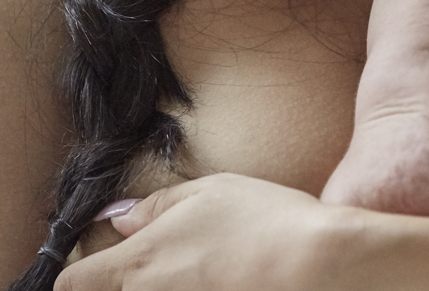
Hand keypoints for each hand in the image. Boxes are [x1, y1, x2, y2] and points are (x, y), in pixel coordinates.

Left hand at [54, 174, 377, 290]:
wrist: (314, 265)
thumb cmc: (263, 220)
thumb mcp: (210, 191)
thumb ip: (157, 206)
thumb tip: (121, 220)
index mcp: (140, 261)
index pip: (72, 285)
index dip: (78, 274)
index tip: (94, 265)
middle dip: (124, 281)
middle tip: (168, 260)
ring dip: (160, 287)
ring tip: (199, 269)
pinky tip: (220, 281)